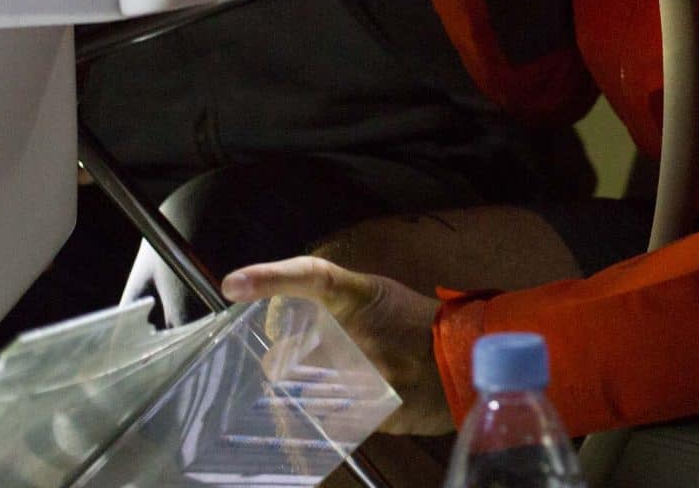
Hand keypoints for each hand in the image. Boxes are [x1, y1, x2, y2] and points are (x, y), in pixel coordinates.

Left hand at [223, 256, 453, 435]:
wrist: (467, 358)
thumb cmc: (415, 323)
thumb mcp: (377, 298)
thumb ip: (334, 310)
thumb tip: (286, 333)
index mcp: (360, 296)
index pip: (312, 276)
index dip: (269, 277)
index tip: (232, 284)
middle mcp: (359, 334)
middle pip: (285, 357)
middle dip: (278, 368)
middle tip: (283, 369)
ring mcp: (367, 374)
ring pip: (303, 395)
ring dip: (301, 397)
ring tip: (329, 389)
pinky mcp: (375, 411)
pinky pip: (331, 420)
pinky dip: (330, 418)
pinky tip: (346, 409)